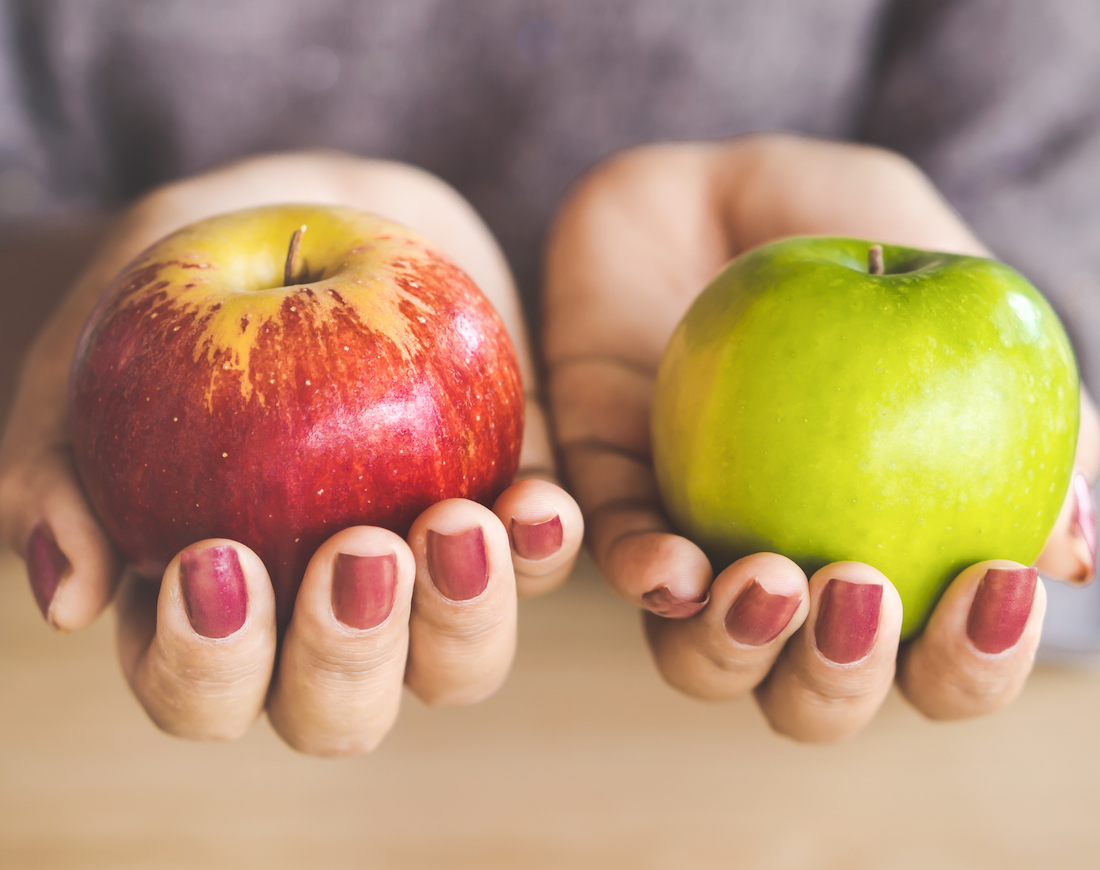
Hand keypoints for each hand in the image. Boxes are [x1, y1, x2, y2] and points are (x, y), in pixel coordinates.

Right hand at [0, 152, 582, 754]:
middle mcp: (323, 619)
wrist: (322, 209)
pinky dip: (546, 547)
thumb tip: (65, 600)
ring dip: (462, 618)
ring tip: (456, 522)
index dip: (207, 664)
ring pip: (454, 667)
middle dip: (346, 656)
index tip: (218, 557)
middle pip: (336, 713)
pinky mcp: (510, 523)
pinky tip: (539, 503)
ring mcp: (428, 582)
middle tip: (356, 550)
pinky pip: (543, 567)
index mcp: (215, 606)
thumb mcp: (108, 331)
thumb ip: (58, 455)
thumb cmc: (196, 275)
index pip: (199, 691)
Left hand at [543, 133, 1098, 741]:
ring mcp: (689, 540)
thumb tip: (1078, 549)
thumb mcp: (954, 294)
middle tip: (867, 594)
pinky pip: (609, 555)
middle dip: (844, 680)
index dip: (976, 661)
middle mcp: (784, 570)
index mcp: (881, 549)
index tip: (1000, 582)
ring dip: (737, 647)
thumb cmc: (842, 238)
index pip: (939, 658)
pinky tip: (672, 568)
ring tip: (776, 580)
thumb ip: (1025, 402)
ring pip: (700, 658)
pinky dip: (640, 573)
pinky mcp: (603, 491)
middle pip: (813, 695)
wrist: (707, 185)